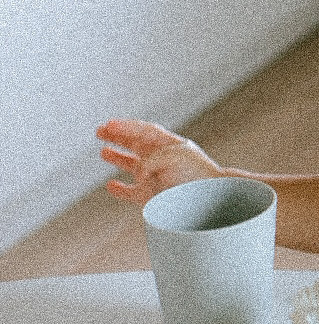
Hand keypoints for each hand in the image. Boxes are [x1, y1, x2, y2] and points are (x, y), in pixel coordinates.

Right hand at [97, 119, 222, 205]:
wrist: (212, 199)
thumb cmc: (198, 174)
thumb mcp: (175, 157)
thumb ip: (152, 161)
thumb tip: (138, 176)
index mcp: (169, 145)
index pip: (144, 131)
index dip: (127, 126)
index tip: (110, 124)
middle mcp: (161, 159)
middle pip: (136, 143)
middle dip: (118, 136)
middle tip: (100, 130)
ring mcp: (156, 177)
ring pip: (132, 165)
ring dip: (117, 158)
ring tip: (103, 151)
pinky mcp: (152, 196)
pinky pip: (132, 192)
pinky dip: (120, 189)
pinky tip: (111, 185)